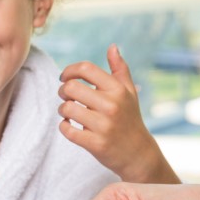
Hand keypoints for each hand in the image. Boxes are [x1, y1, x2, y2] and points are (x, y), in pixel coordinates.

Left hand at [58, 44, 177, 183]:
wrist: (138, 153)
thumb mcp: (128, 92)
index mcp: (117, 90)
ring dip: (62, 109)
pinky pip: (66, 129)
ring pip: (66, 108)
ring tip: (68, 111)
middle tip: (66, 96)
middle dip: (62, 90)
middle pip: (71, 87)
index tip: (64, 77)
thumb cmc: (130, 118)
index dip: (69, 70)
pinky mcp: (95, 143)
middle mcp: (111, 105)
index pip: (85, 68)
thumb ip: (120, 69)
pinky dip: (63, 126)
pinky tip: (69, 125)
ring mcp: (103, 125)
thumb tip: (112, 46)